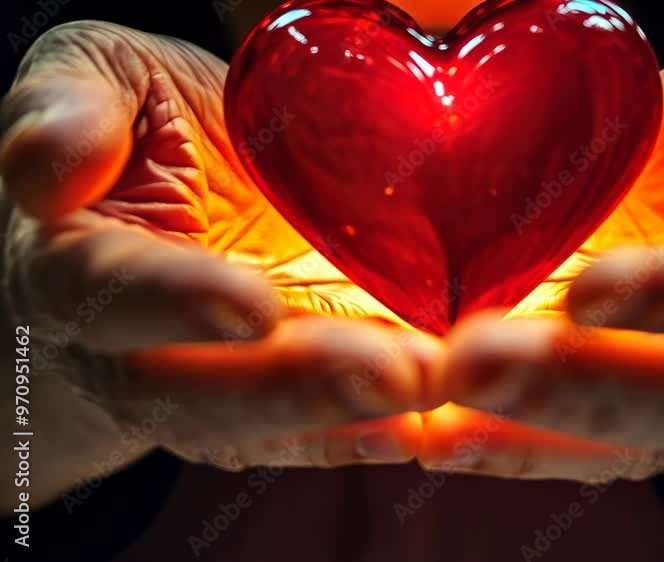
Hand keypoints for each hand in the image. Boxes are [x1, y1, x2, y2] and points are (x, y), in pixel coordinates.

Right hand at [0, 22, 436, 507]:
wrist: (174, 199)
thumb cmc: (134, 132)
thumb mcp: (95, 81)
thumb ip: (69, 108)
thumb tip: (51, 168)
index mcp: (74, 267)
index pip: (110, 292)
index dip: (176, 303)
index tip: (253, 306)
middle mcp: (131, 353)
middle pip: (193, 394)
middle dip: (291, 389)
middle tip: (387, 372)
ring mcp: (204, 390)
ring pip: (264, 426)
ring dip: (348, 416)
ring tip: (428, 388)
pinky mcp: (268, 406)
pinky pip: (312, 435)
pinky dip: (368, 435)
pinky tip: (426, 425)